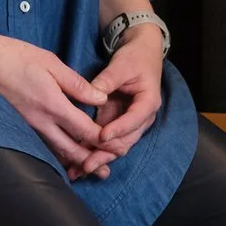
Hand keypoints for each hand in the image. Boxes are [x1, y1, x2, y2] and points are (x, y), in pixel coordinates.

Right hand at [0, 34, 115, 175]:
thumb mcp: (50, 62)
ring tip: (88, 171)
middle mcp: (41, 121)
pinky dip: (55, 154)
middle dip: (90, 160)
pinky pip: (42, 145)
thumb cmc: (14, 56)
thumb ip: (77, 84)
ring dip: (73, 162)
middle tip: (106, 171)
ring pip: (54, 151)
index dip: (104, 141)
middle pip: (71, 149)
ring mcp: (28, 125)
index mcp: (53, 104)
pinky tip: (62, 157)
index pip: (84, 130)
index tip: (120, 146)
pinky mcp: (19, 124)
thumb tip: (101, 98)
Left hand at [88, 23, 166, 152]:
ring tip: (78, 171)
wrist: (141, 54)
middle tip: (86, 165)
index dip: (118, 129)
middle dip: (105, 154)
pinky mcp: (116, 122)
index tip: (101, 136)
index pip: (134, 120)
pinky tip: (77, 162)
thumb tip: (91, 95)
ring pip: (115, 146)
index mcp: (148, 103)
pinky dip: (93, 150)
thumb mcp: (121, 65)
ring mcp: (128, 122)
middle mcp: (141, 118)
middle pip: (125, 141)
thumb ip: (107, 81)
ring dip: (98, 158)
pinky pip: (105, 140)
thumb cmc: (135, 58)